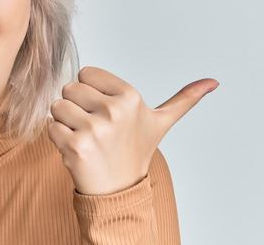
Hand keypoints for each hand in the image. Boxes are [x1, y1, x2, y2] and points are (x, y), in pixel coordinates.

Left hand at [48, 66, 217, 194]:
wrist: (119, 190)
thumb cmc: (135, 151)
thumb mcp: (160, 123)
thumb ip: (184, 100)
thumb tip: (213, 82)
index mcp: (130, 96)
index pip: (85, 73)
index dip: (89, 91)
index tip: (104, 111)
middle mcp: (114, 110)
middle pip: (69, 88)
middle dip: (76, 106)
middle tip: (94, 127)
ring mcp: (94, 129)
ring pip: (57, 106)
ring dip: (65, 122)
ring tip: (85, 137)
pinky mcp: (75, 145)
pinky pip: (50, 126)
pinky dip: (57, 138)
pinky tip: (76, 150)